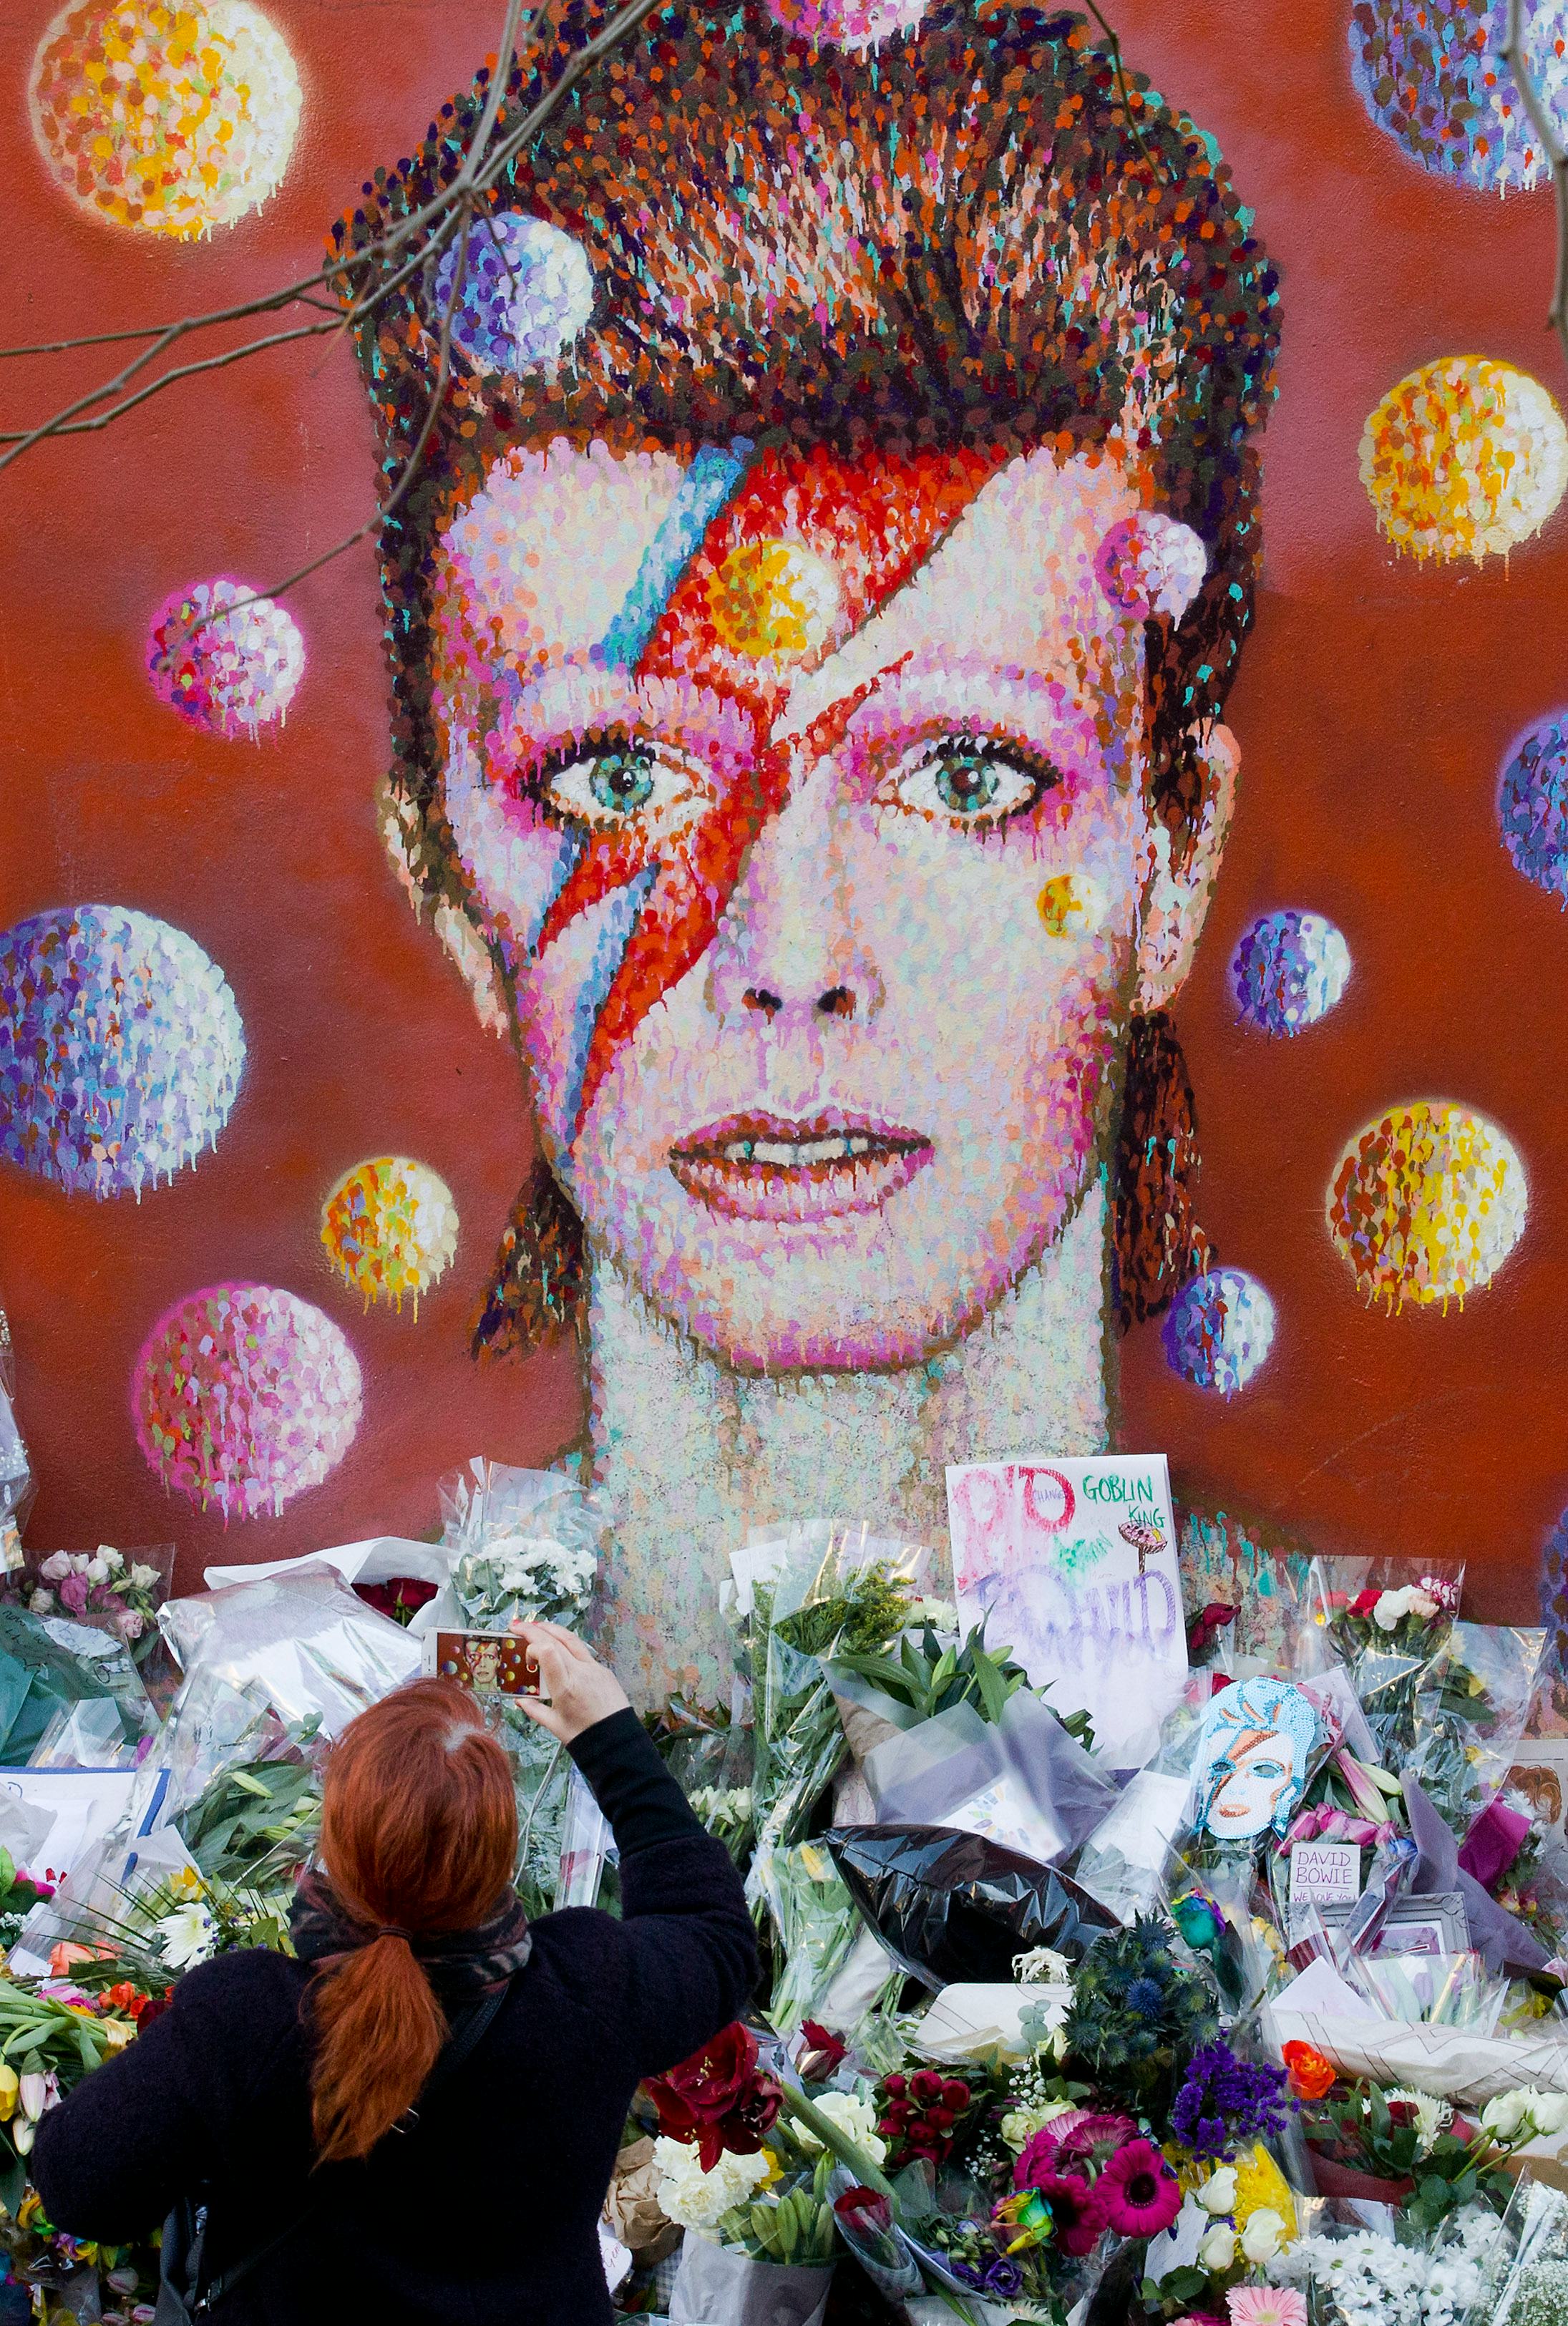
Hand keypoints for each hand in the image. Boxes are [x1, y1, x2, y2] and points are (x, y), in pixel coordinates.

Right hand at [511, 1620, 629, 1744]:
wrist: (616, 1741)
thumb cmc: (586, 1736)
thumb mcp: (554, 1725)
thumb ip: (534, 1710)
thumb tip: (520, 1700)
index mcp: (566, 1687)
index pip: (548, 1651)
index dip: (533, 1645)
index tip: (527, 1658)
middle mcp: (581, 1673)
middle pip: (556, 1640)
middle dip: (534, 1630)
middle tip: (517, 1626)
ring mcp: (594, 1669)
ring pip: (571, 1640)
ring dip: (552, 1630)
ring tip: (537, 1626)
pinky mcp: (603, 1670)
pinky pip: (583, 1651)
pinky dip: (567, 1644)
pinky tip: (559, 1646)